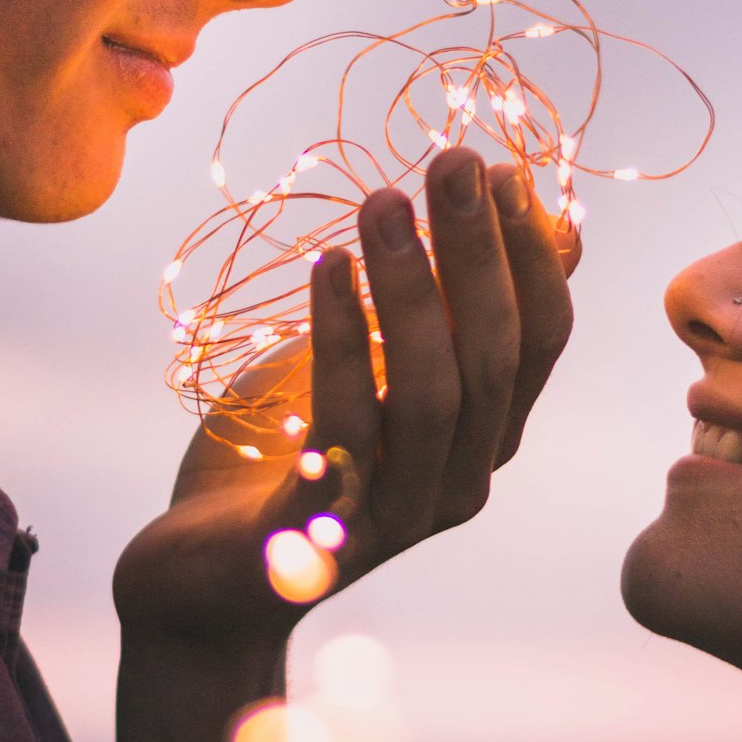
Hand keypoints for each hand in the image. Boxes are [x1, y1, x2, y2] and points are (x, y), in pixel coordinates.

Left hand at [113, 147, 578, 653]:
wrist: (201, 580)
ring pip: (432, 390)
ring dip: (411, 287)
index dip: (533, 255)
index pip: (539, 341)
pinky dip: (342, 340)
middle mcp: (458, 482)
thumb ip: (442, 310)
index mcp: (482, 440)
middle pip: (492, 357)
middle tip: (453, 160)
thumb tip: (533, 221)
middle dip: (479, 251)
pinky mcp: (322, 533)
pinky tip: (328, 268)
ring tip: (383, 200)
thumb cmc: (289, 454)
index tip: (507, 168)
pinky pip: (347, 425)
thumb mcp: (371, 366)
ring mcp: (397, 516)